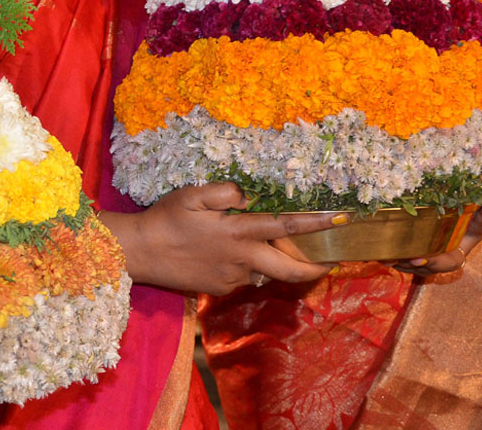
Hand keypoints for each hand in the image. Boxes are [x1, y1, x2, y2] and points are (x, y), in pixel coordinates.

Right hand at [104, 182, 341, 294]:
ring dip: (275, 261)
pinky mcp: (220, 288)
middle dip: (315, 267)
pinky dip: (248, 264)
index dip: (315, 224)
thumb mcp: (191, 194)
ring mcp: (232, 277)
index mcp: (237, 232)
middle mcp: (241, 259)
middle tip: (331, 260)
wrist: (140, 253)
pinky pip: (244, 276)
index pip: (285, 228)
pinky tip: (230, 252)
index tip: (341, 220)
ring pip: (265, 270)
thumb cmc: (165, 218)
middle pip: (290, 269)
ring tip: (273, 246)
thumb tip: (249, 194)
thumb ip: (224, 192)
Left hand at [391, 201, 481, 276]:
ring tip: (382, 257)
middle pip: (421, 268)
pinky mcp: (414, 263)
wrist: (458, 239)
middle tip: (392, 258)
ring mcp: (425, 266)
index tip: (418, 259)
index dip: (431, 262)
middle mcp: (438, 265)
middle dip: (408, 264)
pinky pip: (401, 264)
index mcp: (454, 258)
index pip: (443, 263)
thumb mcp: (478, 225)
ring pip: (409, 267)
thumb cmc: (469, 230)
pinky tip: (379, 255)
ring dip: (396, 263)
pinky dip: (391, 260)